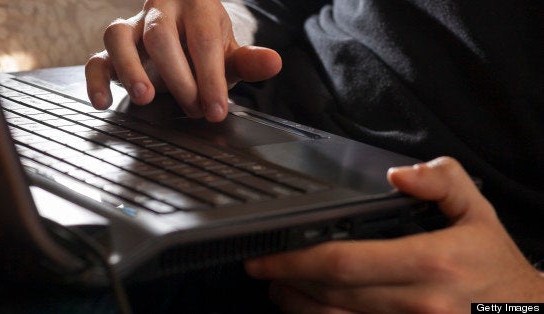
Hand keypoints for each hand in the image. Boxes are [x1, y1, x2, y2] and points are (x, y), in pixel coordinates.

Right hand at [85, 0, 281, 121]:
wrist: (182, 36)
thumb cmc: (205, 47)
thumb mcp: (229, 54)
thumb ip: (248, 61)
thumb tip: (274, 63)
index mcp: (196, 6)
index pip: (203, 40)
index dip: (210, 76)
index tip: (216, 110)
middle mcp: (160, 10)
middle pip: (161, 35)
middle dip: (178, 76)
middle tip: (193, 108)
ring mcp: (132, 27)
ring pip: (119, 36)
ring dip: (129, 68)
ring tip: (144, 98)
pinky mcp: (113, 48)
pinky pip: (96, 57)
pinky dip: (95, 79)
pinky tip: (103, 103)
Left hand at [246, 157, 543, 312]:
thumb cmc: (494, 263)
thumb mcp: (478, 211)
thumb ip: (443, 181)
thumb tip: (398, 176)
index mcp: (430, 262)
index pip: (345, 261)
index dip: (296, 259)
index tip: (267, 254)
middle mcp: (417, 302)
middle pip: (331, 294)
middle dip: (288, 282)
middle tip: (263, 269)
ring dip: (298, 308)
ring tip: (278, 290)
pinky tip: (310, 311)